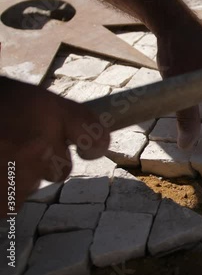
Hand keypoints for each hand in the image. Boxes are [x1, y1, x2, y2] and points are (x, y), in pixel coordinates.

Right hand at [0, 77, 109, 215]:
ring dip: (14, 177)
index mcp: (46, 109)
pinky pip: (9, 202)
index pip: (95, 132)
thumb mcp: (12, 96)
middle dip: (43, 162)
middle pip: (62, 168)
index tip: (89, 147)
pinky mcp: (2, 201)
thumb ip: (40, 116)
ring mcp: (21, 175)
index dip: (94, 143)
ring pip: (32, 186)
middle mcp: (41, 143)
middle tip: (11, 147)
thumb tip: (61, 136)